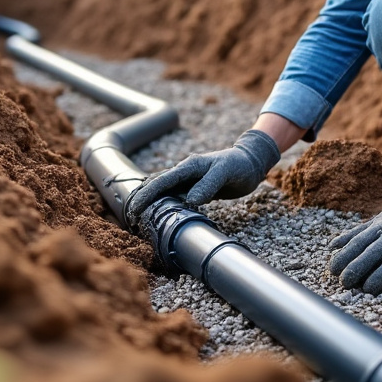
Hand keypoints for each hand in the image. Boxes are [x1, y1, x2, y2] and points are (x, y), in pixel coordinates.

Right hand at [125, 129, 280, 224]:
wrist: (250, 163)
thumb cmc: (239, 166)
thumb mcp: (225, 173)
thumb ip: (208, 184)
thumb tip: (189, 201)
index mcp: (188, 166)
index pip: (162, 182)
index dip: (147, 196)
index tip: (135, 210)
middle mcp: (185, 172)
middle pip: (157, 186)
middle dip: (142, 200)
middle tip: (131, 219)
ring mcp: (188, 180)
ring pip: (164, 192)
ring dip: (151, 203)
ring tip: (139, 219)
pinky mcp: (194, 187)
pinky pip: (175, 196)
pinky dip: (165, 204)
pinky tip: (160, 214)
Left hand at [328, 170, 381, 293]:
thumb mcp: (380, 220)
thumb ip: (357, 233)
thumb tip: (332, 246)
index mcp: (381, 228)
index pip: (359, 242)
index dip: (345, 256)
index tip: (332, 269)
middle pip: (373, 252)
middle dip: (358, 267)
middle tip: (345, 283)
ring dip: (381, 275)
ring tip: (368, 289)